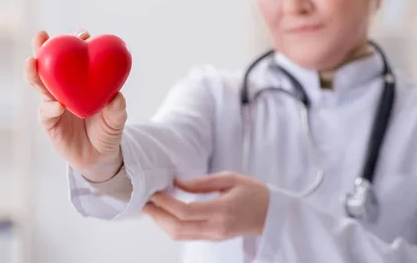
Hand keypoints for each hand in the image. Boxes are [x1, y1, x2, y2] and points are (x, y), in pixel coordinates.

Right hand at [24, 29, 127, 182]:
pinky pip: (46, 112)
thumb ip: (117, 109)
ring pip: (40, 85)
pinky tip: (57, 105)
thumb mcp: (117, 120)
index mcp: (80, 80)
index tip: (82, 34)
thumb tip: (116, 97)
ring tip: (31, 62)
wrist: (99, 157)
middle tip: (41, 36)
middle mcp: (63, 87)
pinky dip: (50, 107)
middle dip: (43, 48)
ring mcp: (53, 103)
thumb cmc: (107, 130)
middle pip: (50, 65)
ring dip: (34, 72)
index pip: (76, 57)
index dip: (76, 43)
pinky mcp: (49, 122)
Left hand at [143, 171, 269, 240]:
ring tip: (151, 207)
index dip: (166, 203)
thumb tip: (177, 182)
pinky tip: (166, 213)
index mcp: (221, 210)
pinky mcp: (213, 238)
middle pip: (178, 228)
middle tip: (144, 202)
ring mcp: (214, 235)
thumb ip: (202, 182)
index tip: (154, 192)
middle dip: (157, 216)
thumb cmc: (254, 192)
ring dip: (162, 222)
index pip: (186, 212)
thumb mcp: (230, 178)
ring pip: (180, 235)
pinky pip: (187, 235)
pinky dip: (172, 225)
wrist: (272, 214)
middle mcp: (216, 227)